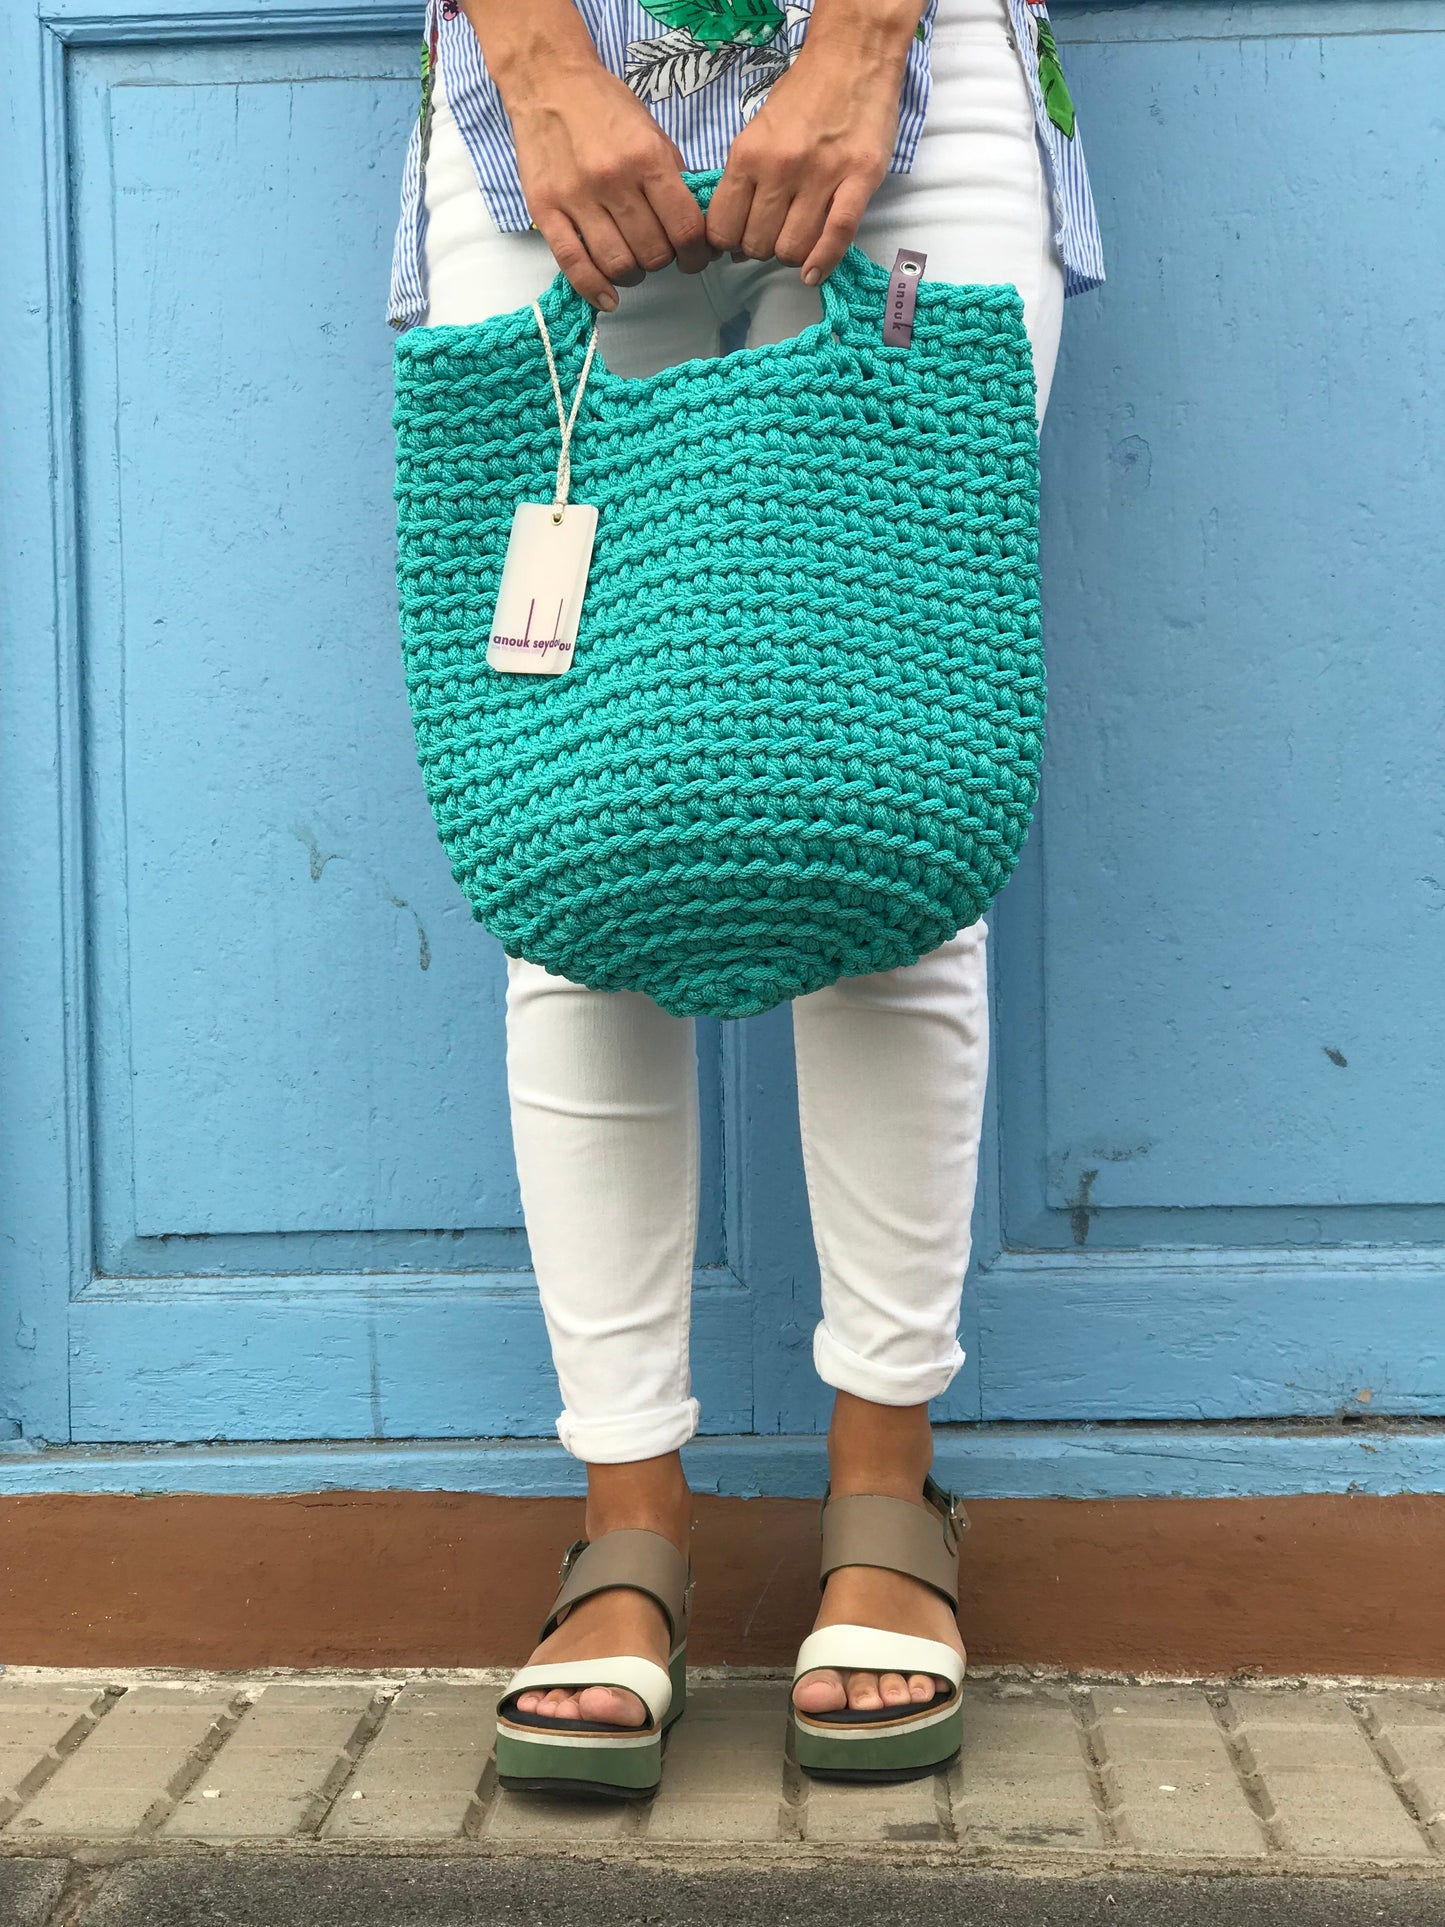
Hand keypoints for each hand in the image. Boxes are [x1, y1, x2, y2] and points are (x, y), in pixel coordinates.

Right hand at [472, 16, 716, 310]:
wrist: (548, 81)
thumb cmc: (604, 107)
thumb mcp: (652, 132)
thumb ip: (672, 178)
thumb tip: (693, 226)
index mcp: (646, 158)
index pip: (685, 229)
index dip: (697, 254)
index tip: (695, 258)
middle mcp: (613, 180)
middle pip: (653, 252)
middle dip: (664, 261)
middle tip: (660, 252)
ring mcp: (577, 197)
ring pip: (618, 264)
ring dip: (634, 275)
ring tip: (634, 266)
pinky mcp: (546, 209)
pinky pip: (574, 264)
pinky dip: (595, 289)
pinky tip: (609, 298)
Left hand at [706, 0, 922, 285]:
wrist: (852, 57)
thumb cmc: (803, 96)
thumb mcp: (756, 133)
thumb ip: (744, 180)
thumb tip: (731, 235)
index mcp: (748, 155)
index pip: (723, 227)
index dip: (727, 244)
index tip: (737, 241)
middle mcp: (780, 168)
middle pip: (757, 244)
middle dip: (760, 249)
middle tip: (772, 234)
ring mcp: (822, 176)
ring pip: (793, 248)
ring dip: (791, 255)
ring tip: (796, 239)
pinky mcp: (859, 180)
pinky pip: (836, 236)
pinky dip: (822, 262)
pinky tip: (813, 273)